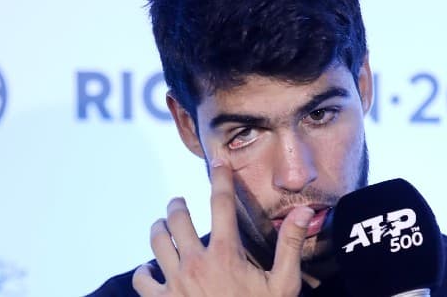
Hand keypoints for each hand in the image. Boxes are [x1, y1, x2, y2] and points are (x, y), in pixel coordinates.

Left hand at [132, 159, 314, 296]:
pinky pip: (142, 279)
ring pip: (156, 242)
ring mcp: (175, 283)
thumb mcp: (284, 284)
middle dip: (176, 205)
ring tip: (161, 224)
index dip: (221, 178)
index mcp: (226, 254)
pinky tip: (150, 268)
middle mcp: (195, 263)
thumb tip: (303, 211)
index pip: (221, 204)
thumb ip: (290, 246)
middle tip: (178, 201)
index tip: (219, 162)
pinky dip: (144, 270)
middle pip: (176, 219)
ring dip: (158, 229)